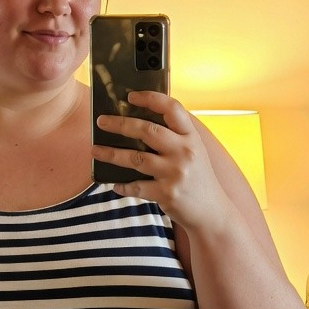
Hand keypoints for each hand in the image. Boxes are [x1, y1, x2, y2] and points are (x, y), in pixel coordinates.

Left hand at [92, 91, 229, 232]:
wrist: (213, 213)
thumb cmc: (199, 179)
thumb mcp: (195, 152)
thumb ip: (175, 137)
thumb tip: (138, 124)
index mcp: (192, 137)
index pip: (172, 108)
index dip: (150, 98)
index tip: (131, 96)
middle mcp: (185, 152)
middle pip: (147, 131)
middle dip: (120, 124)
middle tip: (101, 121)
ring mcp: (175, 173)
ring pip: (135, 158)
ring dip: (111, 154)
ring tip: (95, 150)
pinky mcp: (166, 194)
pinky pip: (136, 187)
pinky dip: (122, 185)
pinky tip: (113, 184)